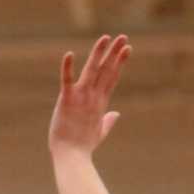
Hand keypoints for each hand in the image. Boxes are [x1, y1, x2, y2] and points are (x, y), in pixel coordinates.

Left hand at [48, 34, 129, 156]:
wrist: (71, 157)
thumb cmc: (83, 147)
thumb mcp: (99, 132)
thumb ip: (108, 121)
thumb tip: (116, 114)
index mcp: (100, 103)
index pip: (112, 78)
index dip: (119, 62)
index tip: (127, 48)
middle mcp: (93, 97)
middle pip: (106, 70)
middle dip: (115, 53)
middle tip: (123, 36)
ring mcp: (81, 98)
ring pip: (92, 70)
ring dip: (99, 53)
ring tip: (105, 38)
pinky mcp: (66, 101)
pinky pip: (66, 81)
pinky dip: (67, 68)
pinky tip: (68, 53)